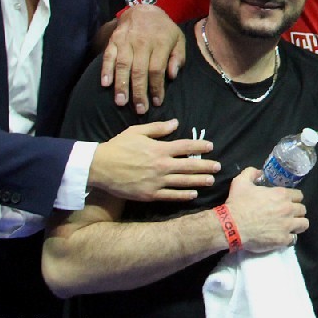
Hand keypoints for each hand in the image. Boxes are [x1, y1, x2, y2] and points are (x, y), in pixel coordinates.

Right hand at [91, 119, 217, 201]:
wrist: (99, 167)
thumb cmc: (118, 147)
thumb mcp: (137, 132)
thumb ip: (158, 128)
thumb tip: (176, 123)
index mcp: (159, 149)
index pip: (186, 146)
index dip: (200, 146)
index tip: (211, 146)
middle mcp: (161, 165)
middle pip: (190, 165)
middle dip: (206, 166)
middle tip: (218, 166)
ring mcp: (156, 181)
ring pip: (183, 181)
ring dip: (199, 181)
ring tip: (211, 180)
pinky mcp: (150, 194)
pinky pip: (171, 195)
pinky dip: (184, 195)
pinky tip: (193, 194)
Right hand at [100, 4, 185, 113]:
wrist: (143, 10)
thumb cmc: (163, 30)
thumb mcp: (178, 39)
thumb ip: (178, 57)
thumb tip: (172, 76)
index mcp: (161, 43)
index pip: (157, 69)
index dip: (156, 87)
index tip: (156, 102)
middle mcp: (142, 42)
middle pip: (139, 70)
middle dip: (139, 92)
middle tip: (139, 110)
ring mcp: (126, 41)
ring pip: (123, 65)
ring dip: (121, 85)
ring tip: (121, 102)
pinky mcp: (114, 40)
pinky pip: (108, 56)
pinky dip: (106, 70)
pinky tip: (105, 84)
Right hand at [225, 168, 308, 252]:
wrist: (232, 226)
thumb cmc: (238, 204)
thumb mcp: (241, 182)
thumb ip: (251, 173)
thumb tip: (259, 172)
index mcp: (281, 195)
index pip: (299, 195)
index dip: (293, 199)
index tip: (287, 202)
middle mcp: (288, 209)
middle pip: (302, 209)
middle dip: (296, 211)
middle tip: (287, 214)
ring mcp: (287, 225)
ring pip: (304, 224)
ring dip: (298, 224)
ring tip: (290, 226)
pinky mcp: (283, 239)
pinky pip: (293, 239)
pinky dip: (289, 238)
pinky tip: (282, 237)